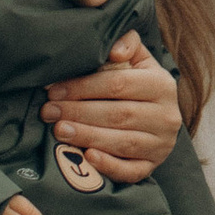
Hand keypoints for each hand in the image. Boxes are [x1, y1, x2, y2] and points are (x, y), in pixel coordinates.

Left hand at [42, 29, 183, 182]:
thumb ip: (128, 43)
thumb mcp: (138, 59)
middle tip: (48, 112)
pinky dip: (109, 165)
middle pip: (118, 114)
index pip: (119, 84)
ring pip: (122, 142)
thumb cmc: (138, 84)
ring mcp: (161, 144)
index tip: (53, 90)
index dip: (83, 87)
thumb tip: (114, 50)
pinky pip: (131, 171)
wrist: (158, 117)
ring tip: (59, 131)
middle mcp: (166, 116)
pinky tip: (87, 157)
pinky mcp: (152, 166)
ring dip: (88, 136)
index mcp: (162, 85)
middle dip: (78, 112)